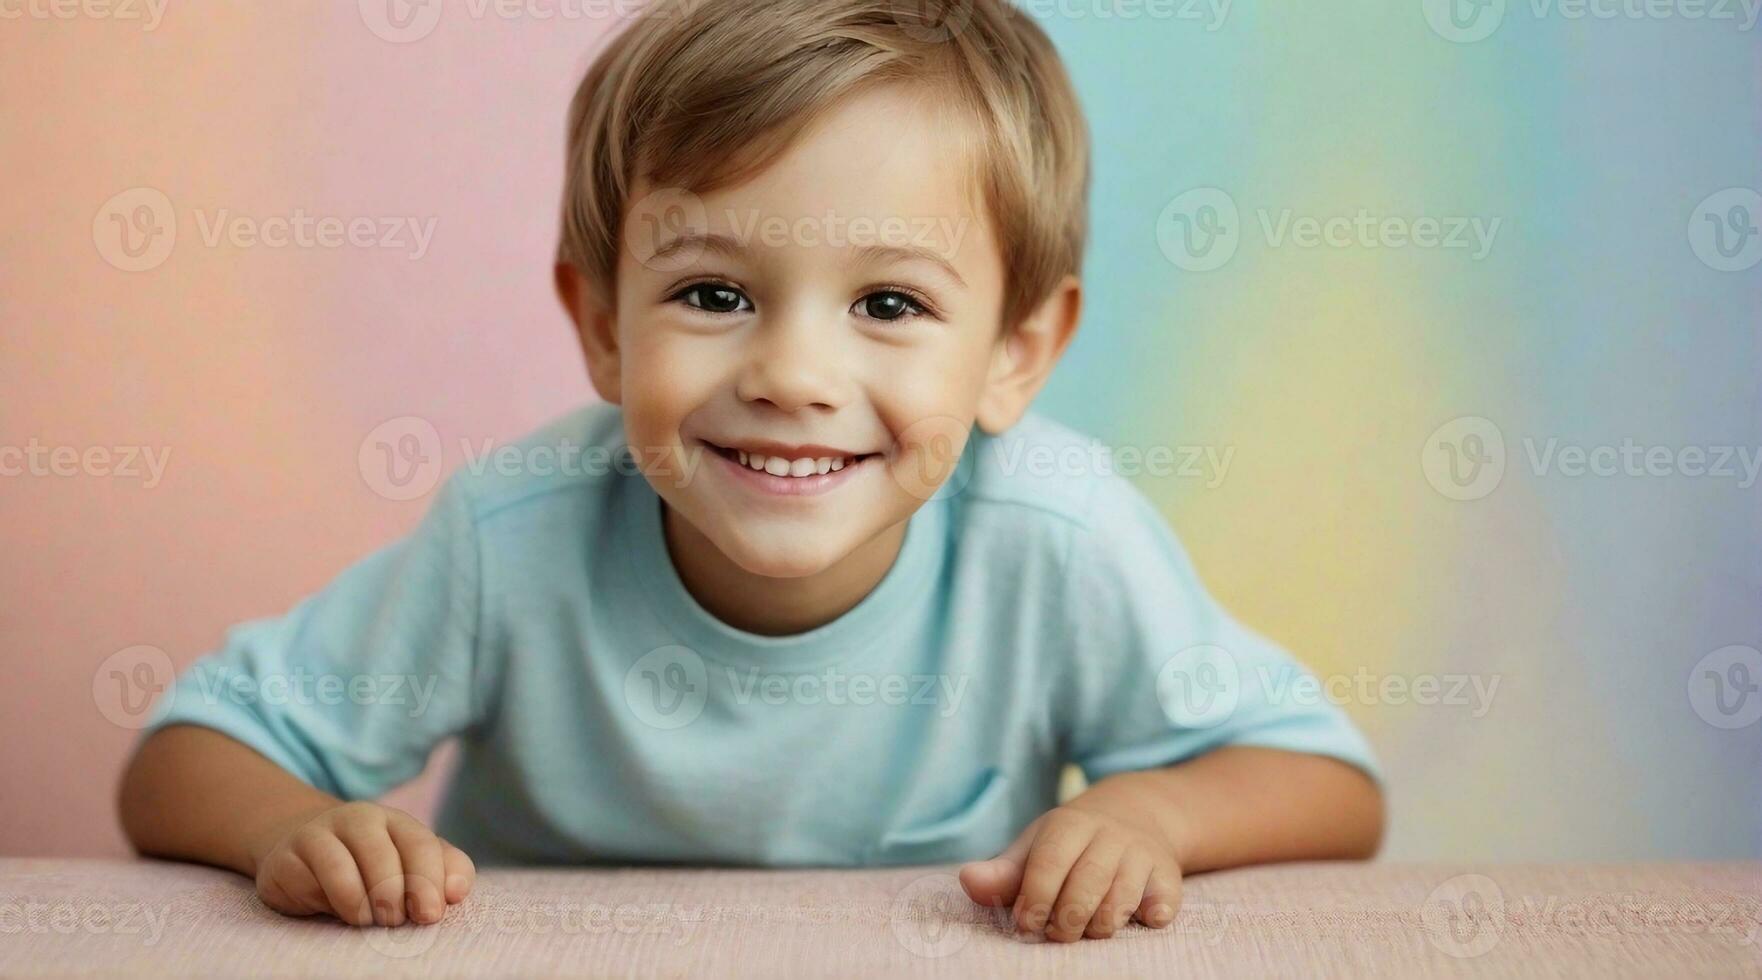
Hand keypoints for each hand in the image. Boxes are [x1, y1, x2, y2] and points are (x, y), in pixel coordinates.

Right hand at [250, 802, 475, 926]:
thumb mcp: (411, 865)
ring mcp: (318, 834)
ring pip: (343, 871)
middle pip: (383, 859)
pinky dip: (327, 904)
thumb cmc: (372, 867)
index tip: (429, 915)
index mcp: (396, 821)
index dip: (429, 883)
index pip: (421, 846)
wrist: (305, 853)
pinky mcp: (285, 858)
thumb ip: (445, 871)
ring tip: (368, 920)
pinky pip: (309, 884)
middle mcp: (358, 819)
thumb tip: (457, 891)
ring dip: (361, 906)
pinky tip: (334, 911)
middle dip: (394, 897)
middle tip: (394, 921)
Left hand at [957, 800, 1182, 941]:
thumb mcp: (1035, 848)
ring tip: (1087, 928)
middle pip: (1087, 885)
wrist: (1137, 814)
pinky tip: (1140, 918)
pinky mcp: (1168, 876)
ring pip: (1121, 901)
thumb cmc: (1071, 844)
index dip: (1034, 899)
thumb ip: (1003, 873)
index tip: (1025, 923)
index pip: (1050, 862)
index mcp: (1070, 824)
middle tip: (1057, 934)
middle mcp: (1110, 835)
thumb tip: (968, 882)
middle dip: (1066, 920)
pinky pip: (1162, 905)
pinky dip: (1151, 917)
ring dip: (1099, 926)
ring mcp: (1142, 854)